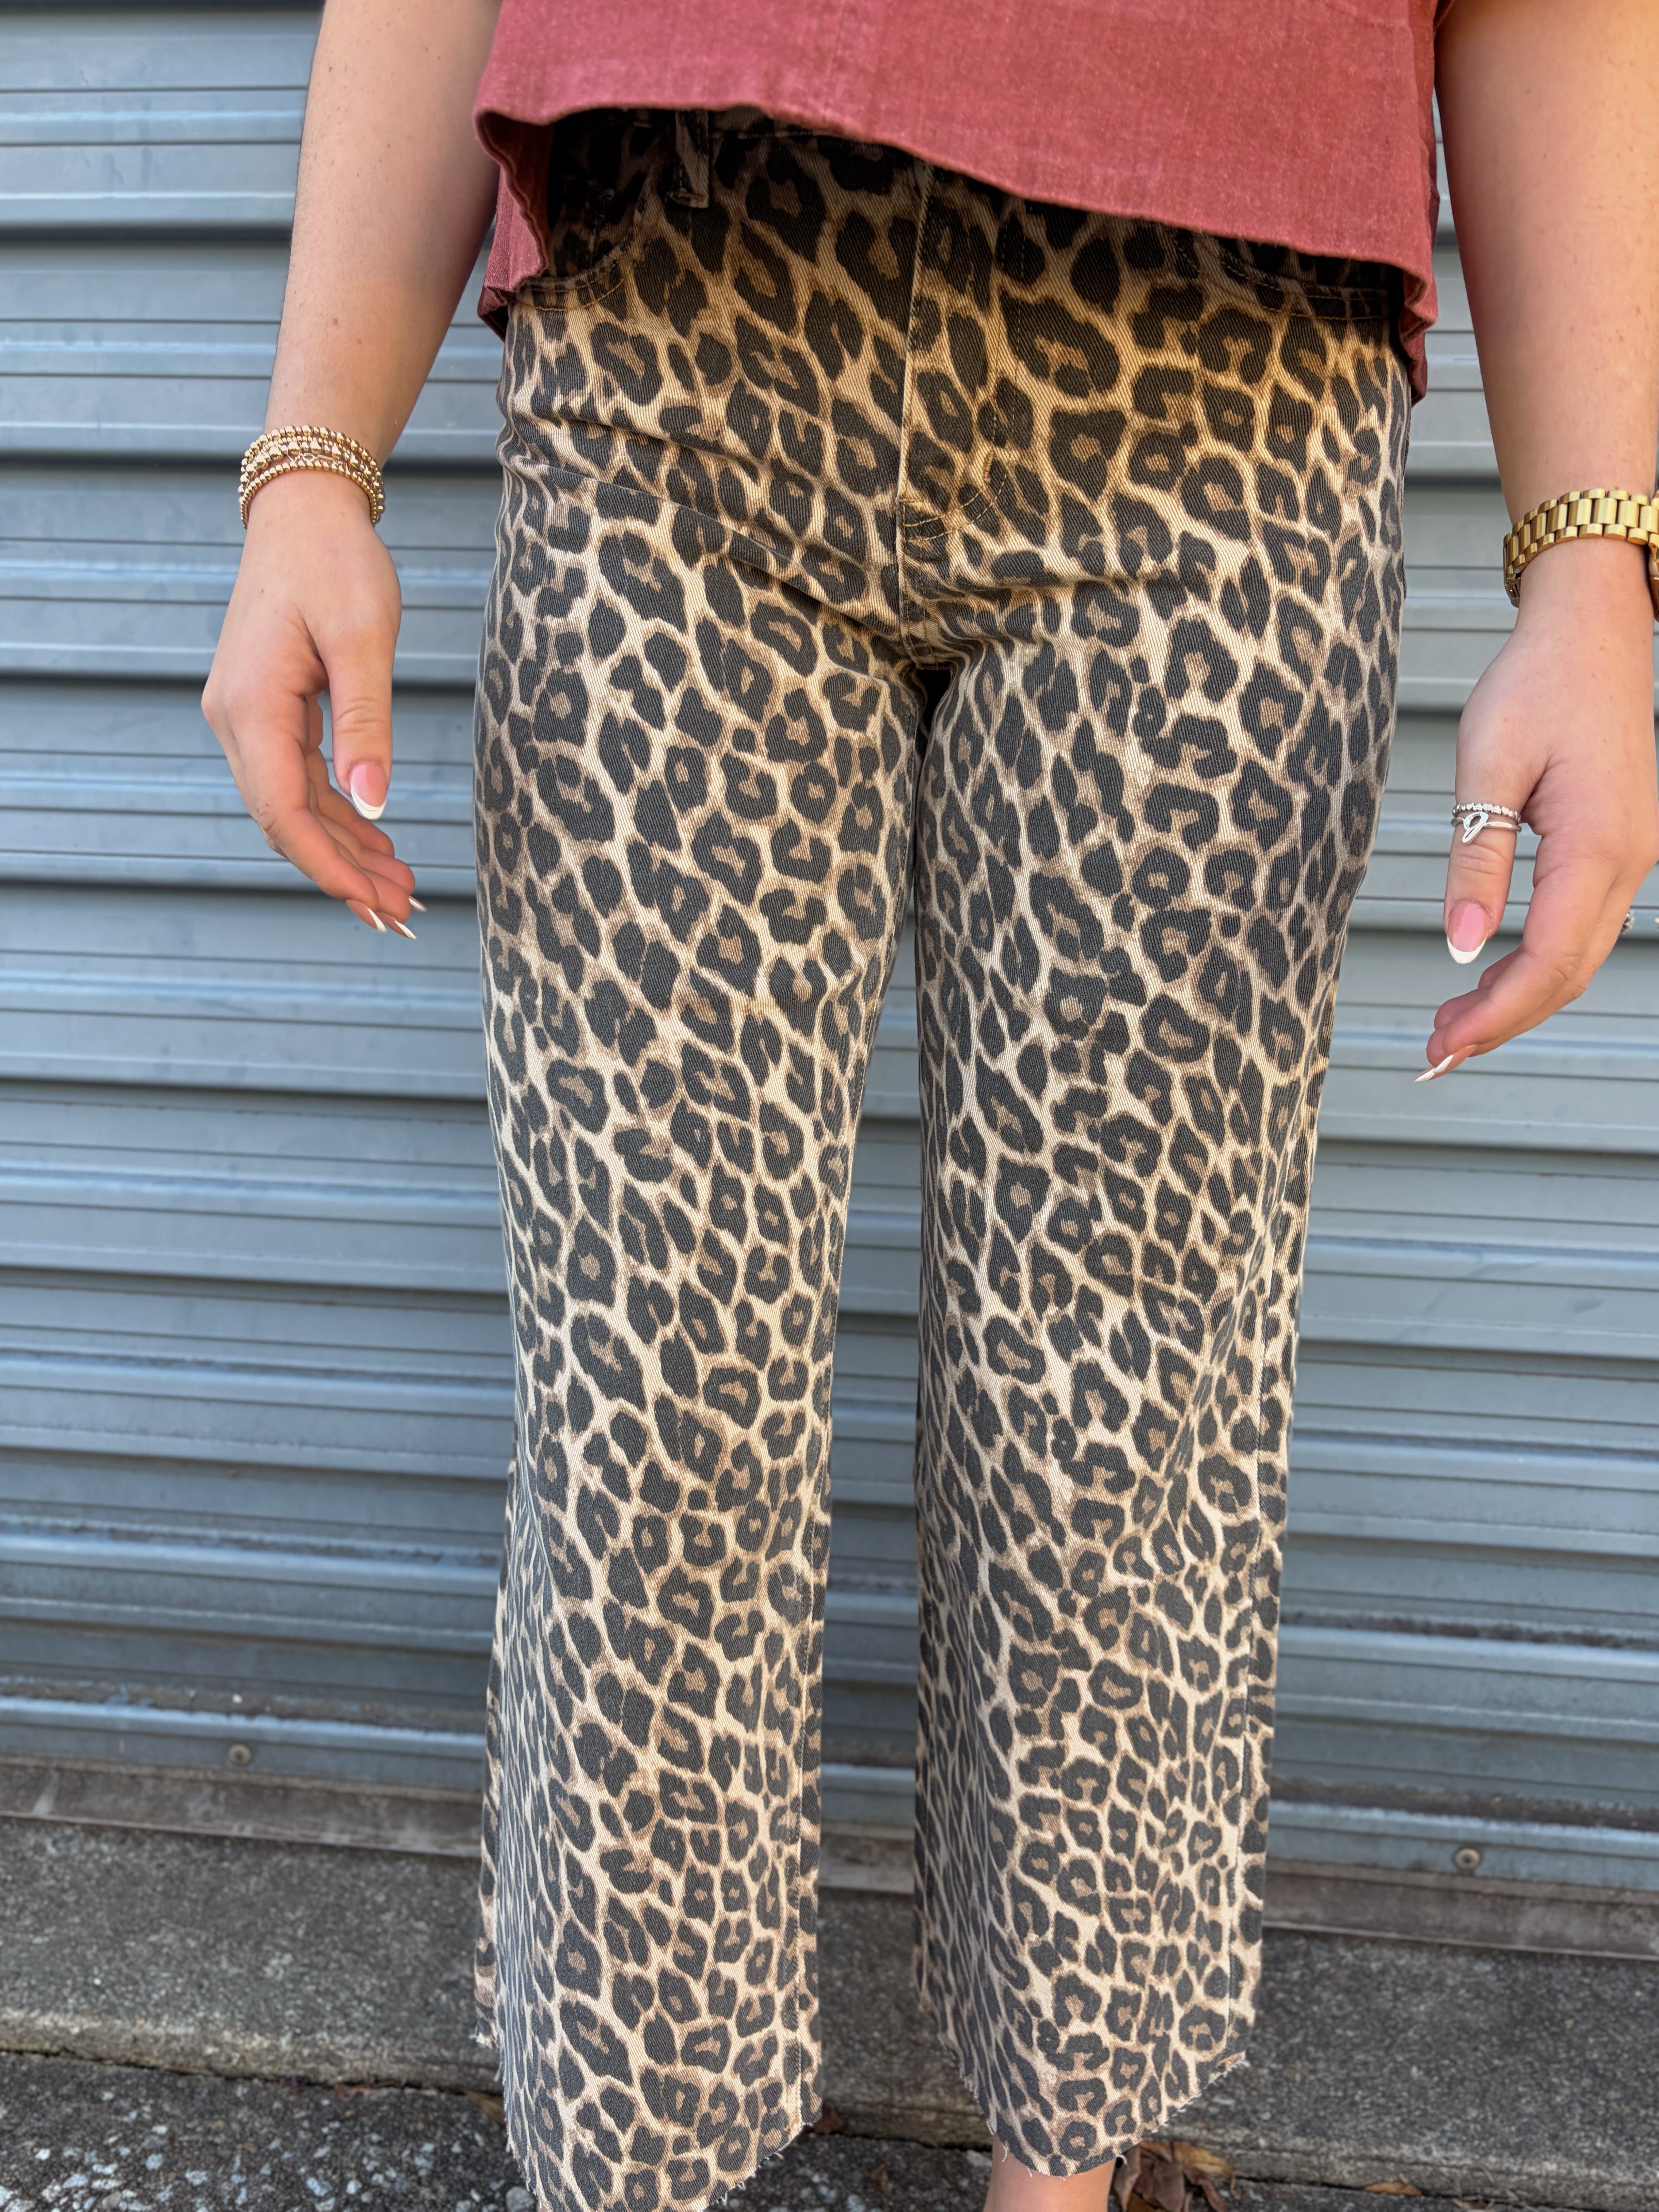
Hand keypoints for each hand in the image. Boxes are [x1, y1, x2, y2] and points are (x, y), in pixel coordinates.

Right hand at [202, 468, 418, 935]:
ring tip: (401, 890)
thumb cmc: (335, 563)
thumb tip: (374, 805)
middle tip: (402, 916)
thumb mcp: (362, 640)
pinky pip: (299, 782)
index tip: (373, 903)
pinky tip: (377, 844)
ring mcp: (248, 719)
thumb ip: (366, 724)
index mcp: (251, 707)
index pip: (281, 811)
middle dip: (342, 873)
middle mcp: (237, 721)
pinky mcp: (268, 714)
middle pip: (285, 820)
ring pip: (294, 808)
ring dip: (345, 851)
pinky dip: (339, 817)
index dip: (326, 865)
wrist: (304, 513)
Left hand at [1421, 537, 1658, 1077]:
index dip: (1497, 1013)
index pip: (1547, 959)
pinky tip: (1492, 975)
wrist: (1591, 631)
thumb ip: (1477, 859)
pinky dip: (1537, 963)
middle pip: (1568, 973)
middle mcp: (1629, 861)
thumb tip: (1461, 945)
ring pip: (1579, 957)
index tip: (1444, 1044)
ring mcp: (1632, 857)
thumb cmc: (1538, 682)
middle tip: (1436, 1053)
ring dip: (1519, 998)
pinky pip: (1583, 927)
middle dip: (1504, 1021)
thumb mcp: (1487, 766)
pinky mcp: (1620, 848)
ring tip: (1454, 1027)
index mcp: (1597, 844)